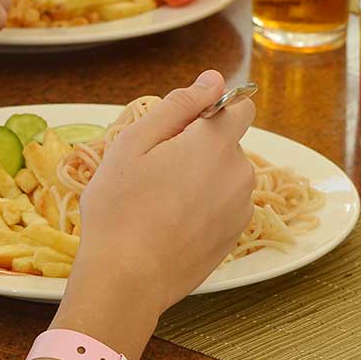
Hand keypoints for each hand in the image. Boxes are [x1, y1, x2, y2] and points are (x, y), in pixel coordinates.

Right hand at [70, 71, 256, 309]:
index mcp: (216, 144)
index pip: (240, 107)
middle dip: (199, 148)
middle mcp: (239, 173)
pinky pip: (225, 206)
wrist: (126, 280)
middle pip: (228, 144)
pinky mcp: (234, 237)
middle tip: (156, 171)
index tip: (179, 130)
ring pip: (226, 176)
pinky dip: (205, 208)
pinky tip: (172, 225)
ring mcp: (240, 208)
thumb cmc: (120, 208)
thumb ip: (179, 105)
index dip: (211, 111)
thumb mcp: (134, 143)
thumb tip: (213, 78)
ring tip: (161, 201)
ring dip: (203, 178)